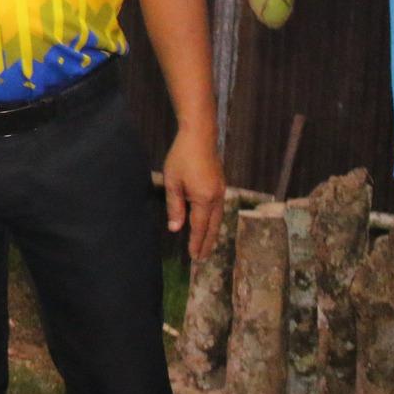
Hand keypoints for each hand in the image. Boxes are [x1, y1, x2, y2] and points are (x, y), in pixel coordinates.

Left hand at [163, 127, 225, 260]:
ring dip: (213, 233)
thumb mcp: (172, 182)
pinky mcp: (221, 184)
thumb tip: (175, 228)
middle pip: (213, 226)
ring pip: (218, 218)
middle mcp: (216, 197)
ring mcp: (221, 190)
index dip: (196, 242)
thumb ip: (174, 206)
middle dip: (208, 243)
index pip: (199, 227)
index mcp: (203, 198)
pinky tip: (210, 223)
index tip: (194, 256)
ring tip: (208, 246)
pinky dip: (215, 221)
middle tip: (203, 258)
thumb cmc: (182, 157)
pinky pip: (219, 209)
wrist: (200, 135)